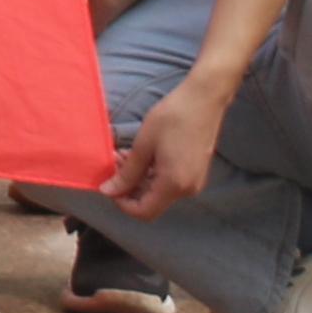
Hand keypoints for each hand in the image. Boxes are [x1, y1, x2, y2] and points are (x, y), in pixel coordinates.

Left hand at [105, 73, 225, 217]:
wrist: (203, 101)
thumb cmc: (172, 118)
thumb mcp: (143, 145)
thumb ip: (127, 173)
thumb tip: (108, 192)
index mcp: (174, 185)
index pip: (144, 212)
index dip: (122, 203)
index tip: (108, 184)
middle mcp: (188, 190)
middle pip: (151, 202)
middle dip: (128, 187)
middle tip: (113, 163)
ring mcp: (194, 182)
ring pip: (159, 192)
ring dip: (138, 178)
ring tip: (123, 154)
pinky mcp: (196, 172)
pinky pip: (170, 182)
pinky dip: (152, 174)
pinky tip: (141, 155)